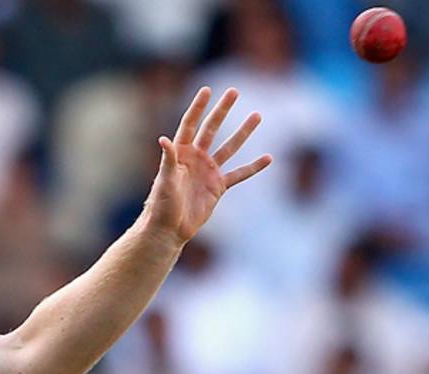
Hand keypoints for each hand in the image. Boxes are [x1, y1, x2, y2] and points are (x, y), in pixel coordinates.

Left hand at [143, 86, 272, 246]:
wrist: (169, 229)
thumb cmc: (161, 205)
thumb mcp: (164, 181)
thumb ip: (167, 160)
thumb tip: (163, 139)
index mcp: (180, 153)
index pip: (190, 124)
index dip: (198, 107)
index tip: (207, 89)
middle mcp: (195, 158)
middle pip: (212, 129)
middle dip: (222, 111)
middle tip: (234, 91)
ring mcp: (208, 171)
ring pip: (229, 147)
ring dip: (243, 132)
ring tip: (257, 115)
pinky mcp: (218, 187)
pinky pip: (239, 174)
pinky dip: (253, 167)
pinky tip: (268, 158)